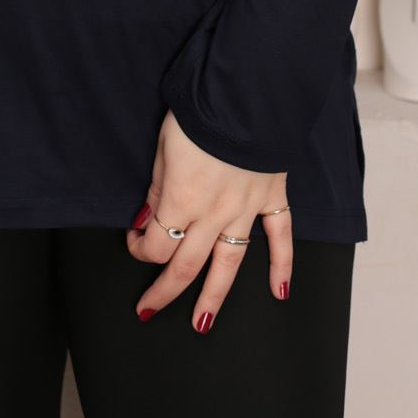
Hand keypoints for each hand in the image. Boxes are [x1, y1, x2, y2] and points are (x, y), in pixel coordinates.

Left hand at [125, 108, 291, 328]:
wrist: (246, 93)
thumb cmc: (199, 112)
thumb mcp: (163, 146)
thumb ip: (157, 187)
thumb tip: (146, 219)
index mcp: (180, 201)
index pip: (155, 243)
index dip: (140, 248)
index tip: (135, 240)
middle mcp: (212, 215)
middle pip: (185, 266)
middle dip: (164, 291)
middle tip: (148, 311)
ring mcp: (245, 209)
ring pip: (228, 265)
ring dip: (213, 297)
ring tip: (202, 324)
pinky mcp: (271, 197)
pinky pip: (280, 238)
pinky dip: (282, 266)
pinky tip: (279, 291)